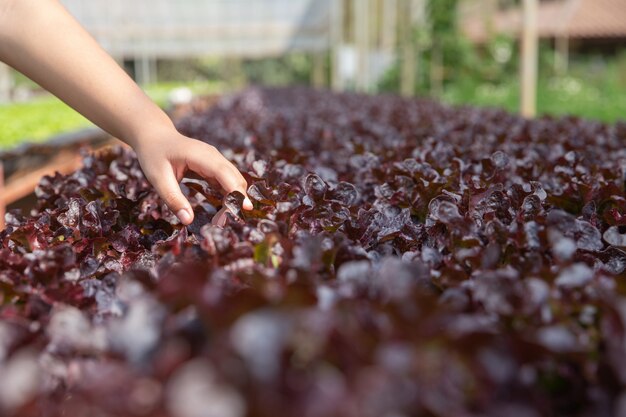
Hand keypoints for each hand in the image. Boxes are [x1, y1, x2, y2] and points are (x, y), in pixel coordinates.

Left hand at [134, 129, 252, 224]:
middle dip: (238, 197)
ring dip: (235, 197)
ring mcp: (215, 160)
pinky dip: (229, 194)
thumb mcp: (158, 178)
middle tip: (234, 219)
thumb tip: (188, 221)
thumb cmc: (154, 155)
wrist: (154, 136)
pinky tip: (225, 208)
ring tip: (228, 217)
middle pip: (234, 176)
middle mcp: (212, 156)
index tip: (245, 207)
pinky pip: (227, 181)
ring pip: (233, 179)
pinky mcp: (213, 166)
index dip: (235, 189)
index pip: (223, 173)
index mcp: (199, 155)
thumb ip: (173, 199)